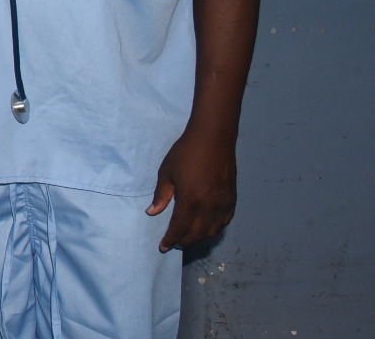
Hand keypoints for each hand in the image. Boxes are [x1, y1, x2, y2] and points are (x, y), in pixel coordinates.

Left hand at [148, 126, 237, 251]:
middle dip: (184, 241)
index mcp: (190, 202)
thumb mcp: (166, 173)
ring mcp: (223, 204)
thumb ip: (161, 195)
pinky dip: (215, 228)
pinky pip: (225, 221)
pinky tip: (207, 226)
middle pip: (197, 235)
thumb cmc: (185, 153)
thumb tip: (152, 213)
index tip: (163, 247)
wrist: (213, 138)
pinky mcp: (232, 199)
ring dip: (200, 237)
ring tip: (188, 236)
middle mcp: (209, 208)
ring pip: (212, 231)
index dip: (170, 240)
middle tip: (174, 242)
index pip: (179, 229)